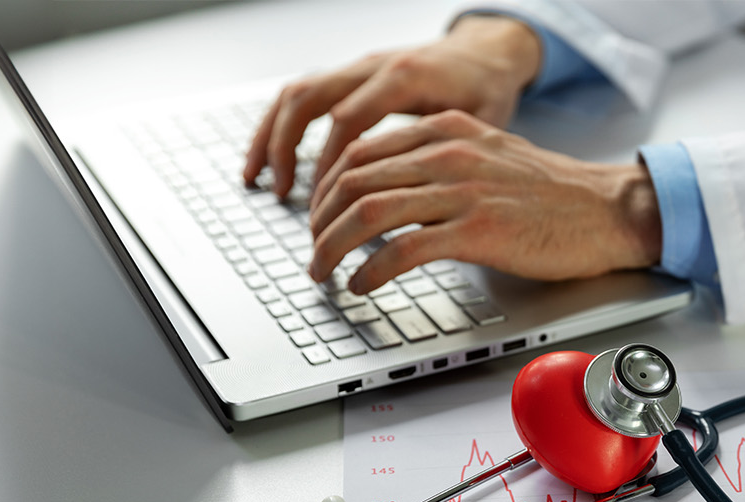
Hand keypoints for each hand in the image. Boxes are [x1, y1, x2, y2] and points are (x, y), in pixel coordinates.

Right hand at [241, 14, 541, 199]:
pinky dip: (279, 127)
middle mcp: (373, 66)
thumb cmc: (486, 89)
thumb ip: (444, 153)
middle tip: (281, 195)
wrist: (486, 53)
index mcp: (404, 76)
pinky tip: (270, 161)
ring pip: (297, 93)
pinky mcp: (350, 77)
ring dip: (271, 136)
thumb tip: (418, 205)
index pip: (348, 119)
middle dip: (286, 148)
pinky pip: (302, 95)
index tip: (321, 202)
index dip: (328, 163)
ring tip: (258, 180)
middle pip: (309, 99)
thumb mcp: (479, 121)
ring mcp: (357, 69)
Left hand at [305, 110, 663, 294]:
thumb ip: (441, 160)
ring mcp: (463, 191)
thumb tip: (391, 185)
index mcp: (447, 130)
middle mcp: (449, 152)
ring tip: (323, 272)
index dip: (326, 189)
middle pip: (354, 180)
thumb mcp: (488, 154)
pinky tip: (362, 284)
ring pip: (368, 212)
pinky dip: (371, 270)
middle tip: (313, 251)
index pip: (360, 151)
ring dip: (333, 247)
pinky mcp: (478, 230)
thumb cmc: (553, 193)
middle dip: (319, 221)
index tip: (318, 218)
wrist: (607, 210)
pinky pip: (403, 249)